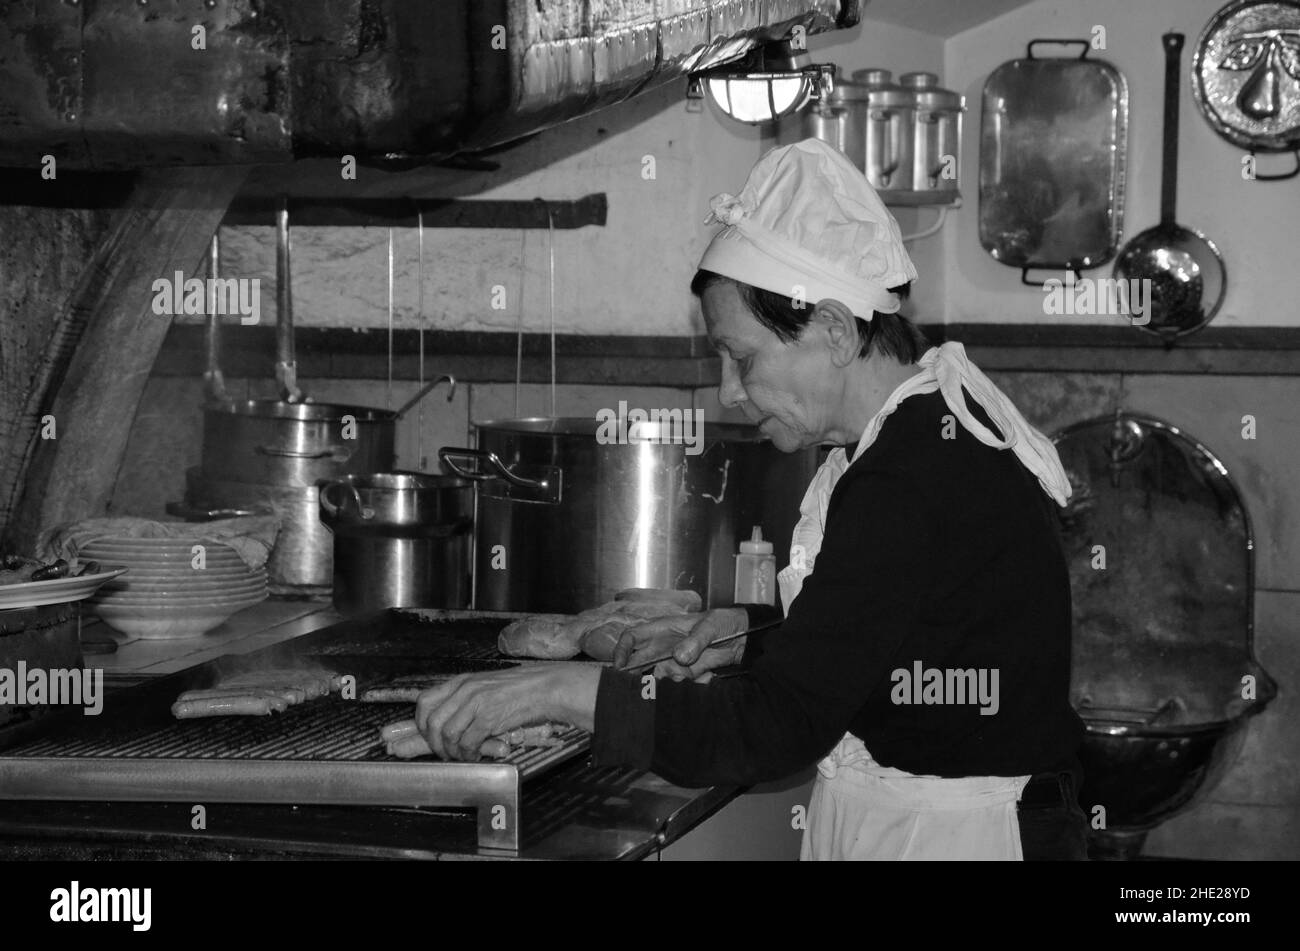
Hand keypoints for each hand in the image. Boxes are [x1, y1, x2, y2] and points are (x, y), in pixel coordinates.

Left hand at [413, 665, 598, 761]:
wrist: (543, 688)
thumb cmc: (516, 690)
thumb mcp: (484, 688)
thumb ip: (463, 701)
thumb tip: (444, 725)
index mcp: (461, 682)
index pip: (424, 702)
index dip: (421, 724)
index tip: (429, 737)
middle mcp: (464, 690)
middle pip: (431, 722)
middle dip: (434, 744)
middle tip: (446, 754)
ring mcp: (476, 702)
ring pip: (447, 734)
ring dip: (452, 752)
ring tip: (463, 757)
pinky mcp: (489, 717)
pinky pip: (467, 742)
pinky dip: (468, 754)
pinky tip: (477, 756)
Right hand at [611, 607, 748, 682]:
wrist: (744, 637)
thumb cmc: (724, 622)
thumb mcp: (711, 626)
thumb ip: (695, 641)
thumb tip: (678, 657)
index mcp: (662, 629)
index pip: (632, 638)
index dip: (621, 651)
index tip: (619, 667)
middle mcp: (664, 646)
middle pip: (641, 663)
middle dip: (640, 675)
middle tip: (647, 686)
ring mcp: (675, 662)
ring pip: (662, 677)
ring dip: (674, 680)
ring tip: (696, 673)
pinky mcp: (688, 673)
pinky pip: (681, 683)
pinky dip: (692, 683)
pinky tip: (708, 675)